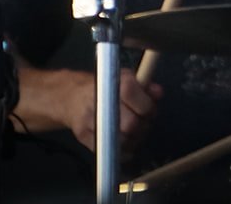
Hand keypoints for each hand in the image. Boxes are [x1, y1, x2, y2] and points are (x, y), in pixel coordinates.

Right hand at [23, 66, 162, 154]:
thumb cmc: (104, 87)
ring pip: (122, 140)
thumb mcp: (125, 79)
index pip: (136, 98)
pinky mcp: (84, 137)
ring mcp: (90, 120)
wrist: (72, 97)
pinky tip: (124, 142)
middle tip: (142, 124)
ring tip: (134, 133)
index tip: (149, 111)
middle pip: (131, 124)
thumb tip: (158, 93)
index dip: (148, 108)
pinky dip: (122, 151)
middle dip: (142, 127)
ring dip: (134, 140)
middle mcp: (100, 101)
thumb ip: (144, 86)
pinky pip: (110, 151)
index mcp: (113, 83)